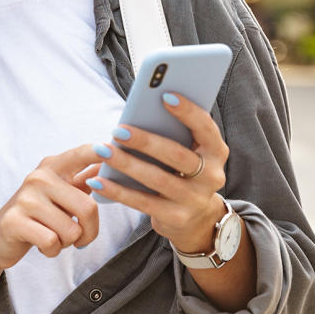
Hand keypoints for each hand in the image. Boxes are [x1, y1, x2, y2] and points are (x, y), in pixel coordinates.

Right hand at [0, 143, 102, 270]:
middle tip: (79, 237)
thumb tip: (110, 157)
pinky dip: (52, 250)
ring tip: (53, 236)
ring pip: (71, 230)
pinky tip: (42, 244)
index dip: (97, 152)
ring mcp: (26, 198)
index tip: (110, 148)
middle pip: (88, 208)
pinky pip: (52, 242)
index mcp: (53, 167)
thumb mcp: (60, 193)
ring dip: (67, 243)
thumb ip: (83, 178)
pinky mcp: (14, 221)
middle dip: (89, 231)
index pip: (80, 155)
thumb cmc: (39, 215)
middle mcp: (39, 178)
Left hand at [87, 93, 229, 252]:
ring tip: (103, 150)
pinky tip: (98, 181)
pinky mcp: (176, 217)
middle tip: (117, 130)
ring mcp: (195, 199)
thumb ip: (174, 132)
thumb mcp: (188, 150)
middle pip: (177, 155)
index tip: (164, 95)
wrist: (196, 218)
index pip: (206, 128)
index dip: (188, 112)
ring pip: (158, 179)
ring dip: (127, 164)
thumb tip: (141, 108)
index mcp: (216, 152)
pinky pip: (143, 203)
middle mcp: (211, 176)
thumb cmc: (183, 170)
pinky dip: (118, 191)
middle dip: (146, 141)